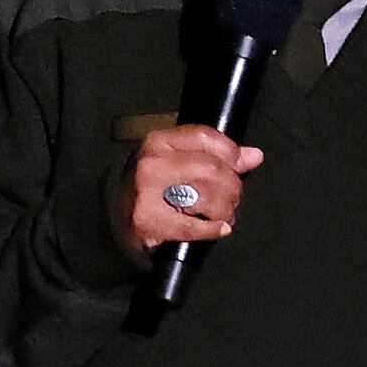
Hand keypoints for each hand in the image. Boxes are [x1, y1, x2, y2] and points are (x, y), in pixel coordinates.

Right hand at [121, 119, 263, 261]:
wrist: (113, 214)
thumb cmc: (149, 185)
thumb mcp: (174, 160)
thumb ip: (212, 155)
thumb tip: (253, 156)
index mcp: (158, 142)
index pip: (204, 137)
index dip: (231, 151)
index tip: (241, 163)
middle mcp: (152, 163)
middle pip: (211, 169)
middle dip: (232, 185)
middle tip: (234, 196)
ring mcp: (148, 192)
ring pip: (206, 197)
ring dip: (225, 209)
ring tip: (226, 213)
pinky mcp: (148, 220)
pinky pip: (193, 226)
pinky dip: (212, 229)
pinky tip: (219, 228)